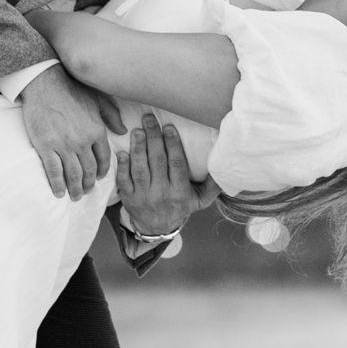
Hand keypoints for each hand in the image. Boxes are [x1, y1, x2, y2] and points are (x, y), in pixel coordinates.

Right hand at [19, 65, 125, 199]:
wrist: (44, 84)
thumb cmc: (71, 89)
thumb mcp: (97, 100)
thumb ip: (111, 116)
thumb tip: (123, 130)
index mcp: (96, 131)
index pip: (103, 158)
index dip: (101, 171)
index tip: (98, 178)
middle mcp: (82, 141)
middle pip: (89, 170)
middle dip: (88, 184)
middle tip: (86, 192)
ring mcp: (64, 145)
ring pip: (73, 174)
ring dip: (75, 188)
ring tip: (75, 195)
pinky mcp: (46, 147)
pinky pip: (53, 172)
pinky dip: (57, 184)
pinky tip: (58, 192)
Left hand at [118, 112, 222, 236]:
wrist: (157, 228)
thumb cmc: (180, 206)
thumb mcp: (200, 200)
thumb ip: (212, 185)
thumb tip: (224, 168)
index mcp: (180, 192)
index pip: (176, 165)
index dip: (173, 145)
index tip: (169, 127)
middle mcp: (161, 194)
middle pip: (157, 162)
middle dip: (153, 138)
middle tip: (149, 119)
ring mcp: (143, 196)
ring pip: (140, 169)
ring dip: (138, 148)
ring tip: (137, 131)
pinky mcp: (128, 198)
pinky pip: (124, 180)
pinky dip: (123, 166)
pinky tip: (122, 151)